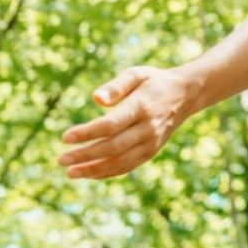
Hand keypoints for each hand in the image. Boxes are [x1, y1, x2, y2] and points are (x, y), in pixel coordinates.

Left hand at [58, 65, 198, 179]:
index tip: (65, 137)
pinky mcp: (151, 151)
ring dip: (93, 169)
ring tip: (70, 172)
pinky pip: (128, 166)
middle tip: (61, 159)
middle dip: (85, 156)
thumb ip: (116, 85)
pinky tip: (89, 173)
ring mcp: (151, 142)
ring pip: (120, 162)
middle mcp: (148, 128)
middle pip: (113, 147)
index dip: (87, 133)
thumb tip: (96, 99)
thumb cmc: (153, 82)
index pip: (111, 124)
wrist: (185, 95)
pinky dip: (107, 173)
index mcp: (142, 106)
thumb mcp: (137, 74)